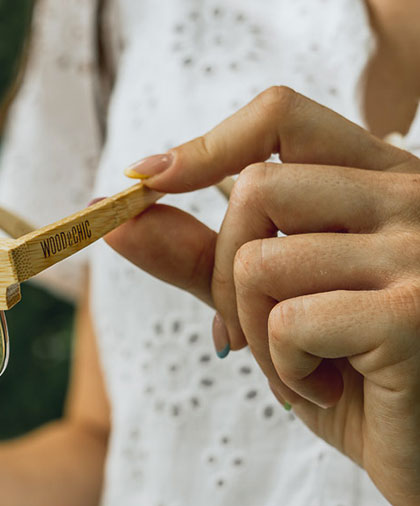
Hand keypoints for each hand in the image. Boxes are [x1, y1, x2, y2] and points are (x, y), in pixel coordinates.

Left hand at [106, 86, 419, 505]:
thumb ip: (203, 258)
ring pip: (260, 261)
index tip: (148, 180)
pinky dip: (285, 369)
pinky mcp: (413, 313)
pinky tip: (332, 390)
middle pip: (256, 188)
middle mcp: (413, 201)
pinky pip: (287, 321)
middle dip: (223, 273)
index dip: (205, 144)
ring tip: (305, 368)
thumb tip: (116, 217)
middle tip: (243, 334)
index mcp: (383, 184)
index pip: (284, 115)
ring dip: (255, 334)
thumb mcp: (273, 306)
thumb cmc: (360, 379)